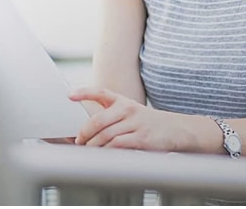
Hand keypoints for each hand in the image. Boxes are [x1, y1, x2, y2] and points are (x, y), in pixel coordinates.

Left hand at [68, 86, 190, 151]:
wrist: (176, 129)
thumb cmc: (148, 123)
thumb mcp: (131, 112)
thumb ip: (111, 117)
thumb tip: (86, 131)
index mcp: (123, 101)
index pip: (100, 92)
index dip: (83, 92)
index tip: (69, 95)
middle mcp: (128, 109)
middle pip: (98, 120)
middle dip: (84, 133)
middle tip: (78, 140)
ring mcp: (135, 123)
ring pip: (105, 135)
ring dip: (93, 145)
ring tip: (88, 150)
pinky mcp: (141, 138)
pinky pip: (117, 145)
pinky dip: (106, 151)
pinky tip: (104, 154)